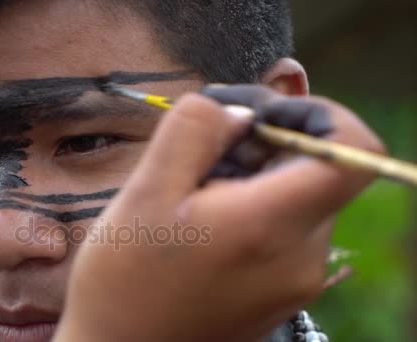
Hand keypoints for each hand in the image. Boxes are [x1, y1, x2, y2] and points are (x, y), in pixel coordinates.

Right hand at [55, 85, 384, 341]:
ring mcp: (296, 280)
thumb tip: (241, 112)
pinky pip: (285, 228)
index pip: (353, 151)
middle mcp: (302, 258)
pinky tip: (202, 220)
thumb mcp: (146, 189)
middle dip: (264, 142)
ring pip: (297, 196)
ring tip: (192, 192)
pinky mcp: (281, 292)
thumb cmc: (123, 278)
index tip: (259, 114)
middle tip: (201, 151)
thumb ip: (196, 129)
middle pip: (317, 169)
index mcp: (271, 226)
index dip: (319, 113)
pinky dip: (253, 206)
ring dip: (254, 175)